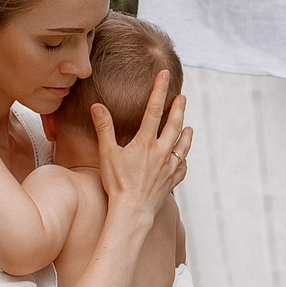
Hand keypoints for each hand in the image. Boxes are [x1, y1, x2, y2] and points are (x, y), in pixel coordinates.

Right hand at [90, 73, 190, 227]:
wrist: (132, 211)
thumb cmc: (117, 183)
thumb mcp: (107, 153)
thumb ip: (104, 128)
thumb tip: (97, 106)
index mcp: (146, 142)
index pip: (154, 109)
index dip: (159, 90)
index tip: (164, 75)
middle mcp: (162, 152)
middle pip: (175, 124)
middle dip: (179, 108)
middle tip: (182, 97)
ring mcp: (170, 167)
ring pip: (183, 145)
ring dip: (186, 133)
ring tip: (189, 125)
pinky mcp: (172, 180)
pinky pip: (182, 166)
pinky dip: (183, 159)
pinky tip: (182, 157)